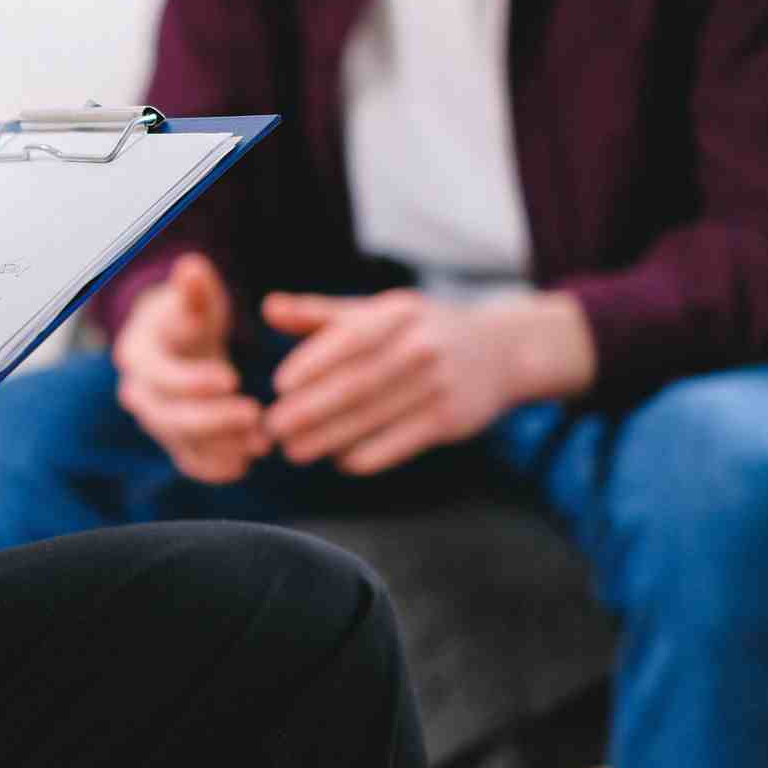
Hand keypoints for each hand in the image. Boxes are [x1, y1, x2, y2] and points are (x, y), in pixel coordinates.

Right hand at [112, 252, 269, 483]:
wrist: (179, 342)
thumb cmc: (188, 314)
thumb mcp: (194, 298)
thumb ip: (194, 290)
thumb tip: (192, 268)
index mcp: (138, 355)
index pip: (159, 374)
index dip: (192, 381)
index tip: (231, 379)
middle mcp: (139, 392)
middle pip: (168, 416)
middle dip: (212, 420)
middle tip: (254, 415)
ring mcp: (155, 420)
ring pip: (181, 443)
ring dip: (220, 447)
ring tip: (261, 443)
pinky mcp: (174, 440)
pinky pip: (189, 462)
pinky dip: (215, 468)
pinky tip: (245, 464)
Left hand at [262, 289, 595, 475]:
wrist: (500, 351)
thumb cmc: (420, 330)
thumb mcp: (379, 311)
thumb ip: (320, 313)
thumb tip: (268, 308)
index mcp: (398, 313)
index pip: (351, 338)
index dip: (313, 362)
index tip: (279, 385)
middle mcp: (421, 347)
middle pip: (358, 383)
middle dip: (311, 410)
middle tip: (273, 429)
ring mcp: (439, 385)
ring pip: (374, 417)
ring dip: (329, 438)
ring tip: (294, 451)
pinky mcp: (450, 420)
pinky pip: (400, 442)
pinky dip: (367, 455)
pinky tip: (340, 460)